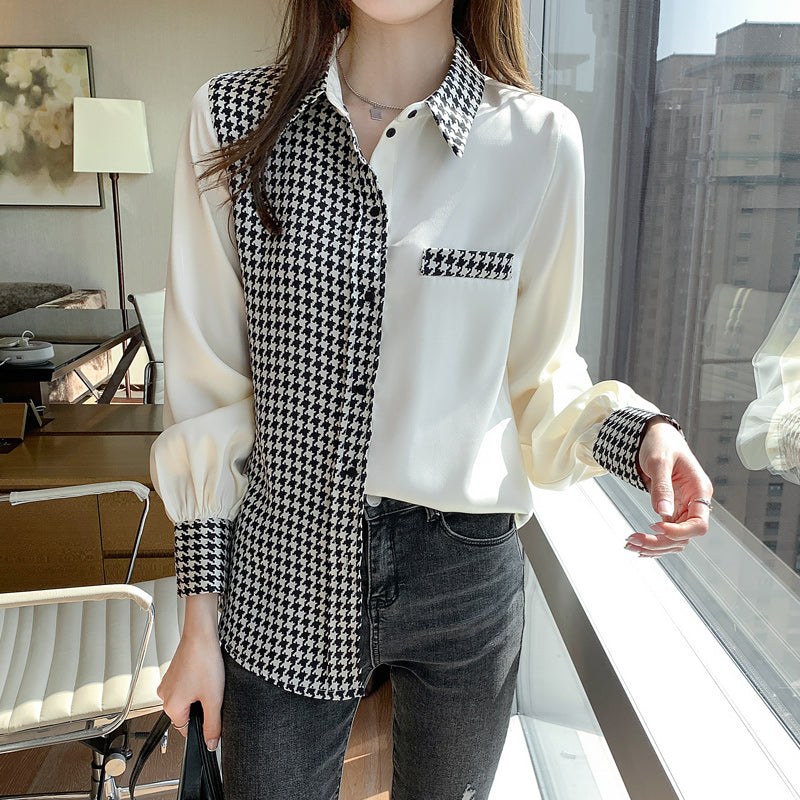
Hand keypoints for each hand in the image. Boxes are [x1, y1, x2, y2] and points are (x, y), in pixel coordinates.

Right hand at [156, 594, 223, 750]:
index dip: (203, 723)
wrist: (201, 633)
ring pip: (187, 698)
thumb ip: (212, 725)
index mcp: (170, 707)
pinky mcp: (174, 672)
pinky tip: (205, 672)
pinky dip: (196, 682)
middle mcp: (164, 696)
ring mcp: (168, 682)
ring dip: (199, 693)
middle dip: (201, 706)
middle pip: (187, 713)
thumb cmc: (204, 661)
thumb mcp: (213, 698)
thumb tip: (210, 744)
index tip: (212, 712)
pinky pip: (186, 685)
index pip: (186, 729)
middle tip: (212, 691)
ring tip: (208, 678)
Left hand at [624, 417, 711, 557]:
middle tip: (633, 540)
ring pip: (675, 539)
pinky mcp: (671, 509)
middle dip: (660, 543)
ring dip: (654, 546)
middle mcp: (694, 502)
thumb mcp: (659, 461)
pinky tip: (638, 544)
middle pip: (685, 537)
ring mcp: (683, 507)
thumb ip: (662, 487)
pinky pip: (666, 533)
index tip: (656, 526)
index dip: (679, 532)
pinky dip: (653, 541)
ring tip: (631, 544)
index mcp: (699, 490)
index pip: (699, 524)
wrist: (654, 435)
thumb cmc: (661, 443)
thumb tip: (663, 513)